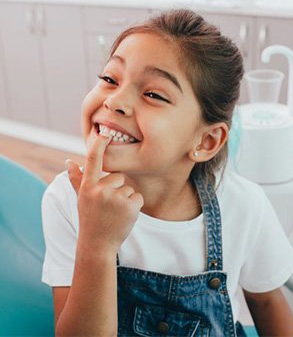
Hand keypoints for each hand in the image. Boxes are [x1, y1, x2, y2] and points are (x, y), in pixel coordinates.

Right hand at [65, 133, 143, 251]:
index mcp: (88, 187)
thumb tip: (68, 161)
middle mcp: (100, 190)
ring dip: (125, 199)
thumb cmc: (89, 218)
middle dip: (117, 189)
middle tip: (108, 206)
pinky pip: (138, 197)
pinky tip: (124, 216)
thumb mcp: (81, 199)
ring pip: (129, 188)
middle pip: (118, 176)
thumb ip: (76, 179)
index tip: (105, 133)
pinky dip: (134, 206)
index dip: (99, 145)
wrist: (97, 244)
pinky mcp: (130, 206)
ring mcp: (115, 198)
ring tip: (114, 213)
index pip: (93, 160)